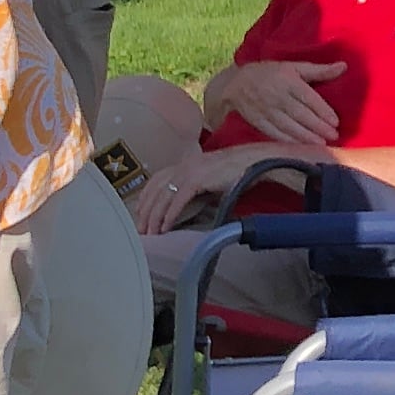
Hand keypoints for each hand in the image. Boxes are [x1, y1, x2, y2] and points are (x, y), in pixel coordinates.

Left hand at [128, 142, 274, 236]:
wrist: (254, 162)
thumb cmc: (237, 172)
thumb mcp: (211, 180)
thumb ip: (197, 189)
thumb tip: (189, 207)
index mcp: (185, 164)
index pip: (156, 180)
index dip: (146, 197)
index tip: (141, 213)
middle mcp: (183, 165)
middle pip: (155, 189)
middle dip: (145, 211)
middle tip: (142, 229)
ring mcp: (189, 170)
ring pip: (163, 196)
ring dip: (155, 216)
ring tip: (152, 232)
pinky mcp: (197, 178)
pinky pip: (178, 199)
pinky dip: (169, 214)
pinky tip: (166, 226)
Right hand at [211, 57, 344, 147]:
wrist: (236, 83)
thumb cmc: (271, 73)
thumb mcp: (294, 67)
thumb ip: (319, 70)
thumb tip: (344, 66)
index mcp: (288, 81)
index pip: (308, 98)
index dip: (322, 111)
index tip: (335, 121)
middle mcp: (277, 96)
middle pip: (300, 114)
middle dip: (318, 126)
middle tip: (333, 136)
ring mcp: (266, 110)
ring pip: (288, 126)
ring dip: (305, 136)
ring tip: (321, 143)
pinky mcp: (258, 121)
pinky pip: (275, 133)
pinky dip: (288, 141)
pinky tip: (301, 147)